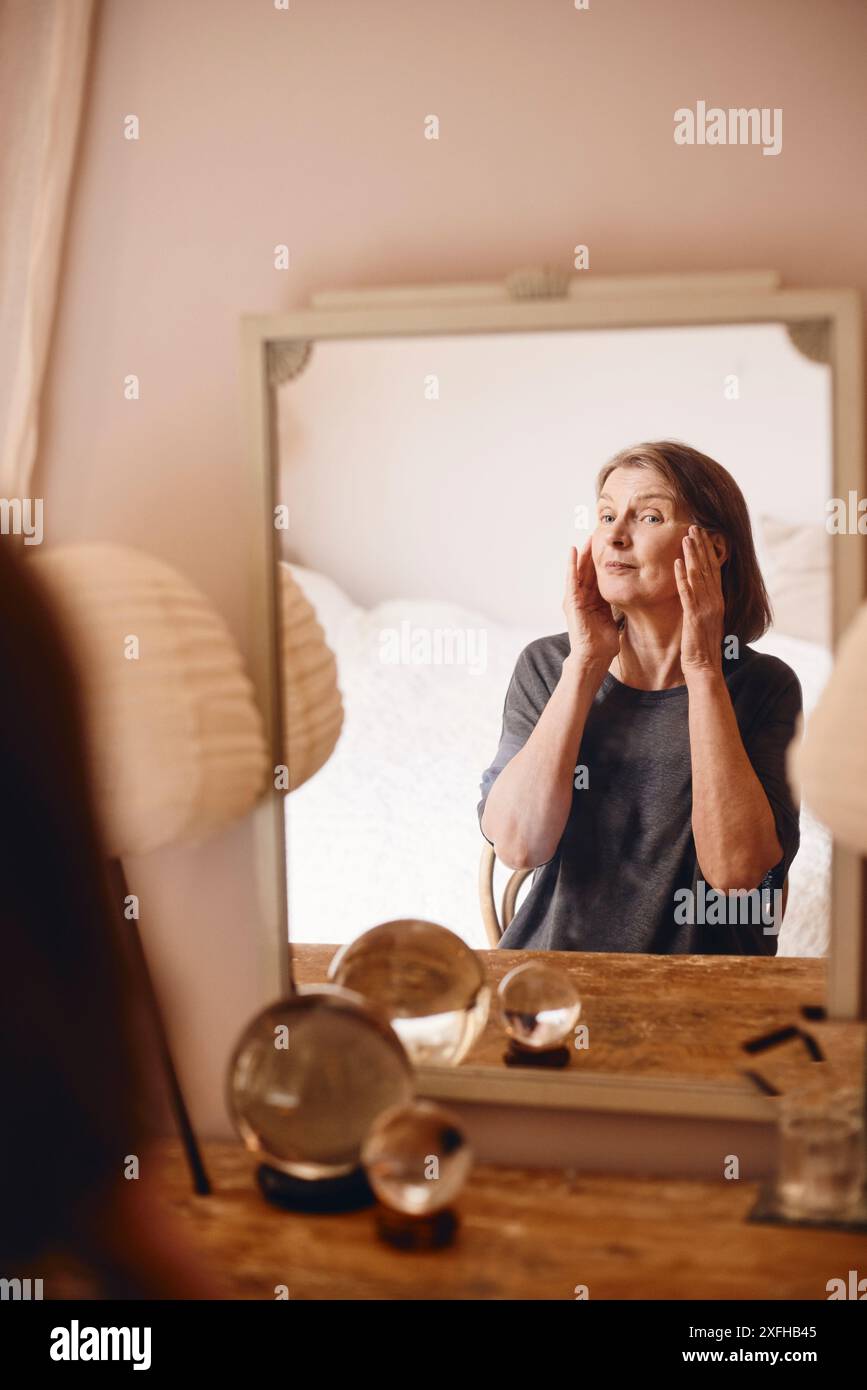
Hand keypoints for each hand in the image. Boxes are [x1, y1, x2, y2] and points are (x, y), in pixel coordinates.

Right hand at [563, 539, 620, 669]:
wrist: (594, 657)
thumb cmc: (603, 643)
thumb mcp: (614, 619)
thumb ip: (617, 607)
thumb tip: (631, 599)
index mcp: (594, 601)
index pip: (599, 577)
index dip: (604, 562)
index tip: (610, 547)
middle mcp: (583, 598)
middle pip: (589, 571)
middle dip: (593, 554)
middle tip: (598, 535)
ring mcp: (575, 599)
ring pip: (580, 571)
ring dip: (583, 554)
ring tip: (587, 538)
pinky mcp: (571, 601)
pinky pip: (571, 579)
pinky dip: (571, 564)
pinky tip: (573, 551)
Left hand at [675, 525, 724, 676]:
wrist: (704, 666)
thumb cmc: (702, 645)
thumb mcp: (705, 619)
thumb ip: (702, 603)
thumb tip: (696, 588)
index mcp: (718, 601)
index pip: (714, 570)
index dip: (708, 551)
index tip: (703, 534)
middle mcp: (715, 601)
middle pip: (708, 568)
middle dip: (701, 546)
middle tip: (694, 527)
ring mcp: (706, 608)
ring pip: (698, 576)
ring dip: (692, 555)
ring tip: (686, 537)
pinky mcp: (694, 617)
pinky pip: (687, 593)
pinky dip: (682, 577)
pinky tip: (677, 563)